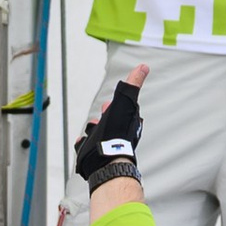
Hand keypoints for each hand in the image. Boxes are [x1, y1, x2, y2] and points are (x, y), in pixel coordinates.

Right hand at [74, 68, 145, 194]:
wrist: (105, 157)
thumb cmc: (117, 131)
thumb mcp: (125, 101)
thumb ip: (132, 85)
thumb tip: (143, 68)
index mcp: (125, 122)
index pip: (122, 112)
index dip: (115, 106)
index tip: (110, 103)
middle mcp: (117, 135)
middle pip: (110, 123)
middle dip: (105, 116)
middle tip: (103, 111)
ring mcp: (104, 145)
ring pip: (98, 135)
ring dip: (95, 129)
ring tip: (91, 127)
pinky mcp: (91, 155)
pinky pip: (86, 147)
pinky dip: (84, 143)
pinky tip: (81, 142)